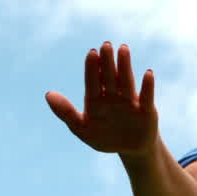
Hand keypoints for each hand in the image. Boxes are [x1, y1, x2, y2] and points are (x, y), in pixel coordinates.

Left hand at [45, 42, 157, 156]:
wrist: (131, 150)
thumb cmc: (105, 138)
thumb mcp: (82, 128)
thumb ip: (65, 113)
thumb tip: (48, 94)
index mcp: (96, 100)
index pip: (92, 81)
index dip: (92, 68)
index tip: (91, 53)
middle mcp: (113, 96)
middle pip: (109, 77)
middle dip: (107, 62)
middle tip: (105, 45)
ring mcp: (130, 102)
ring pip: (126, 81)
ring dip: (124, 66)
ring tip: (123, 49)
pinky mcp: (146, 110)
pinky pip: (146, 97)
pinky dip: (148, 86)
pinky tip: (148, 73)